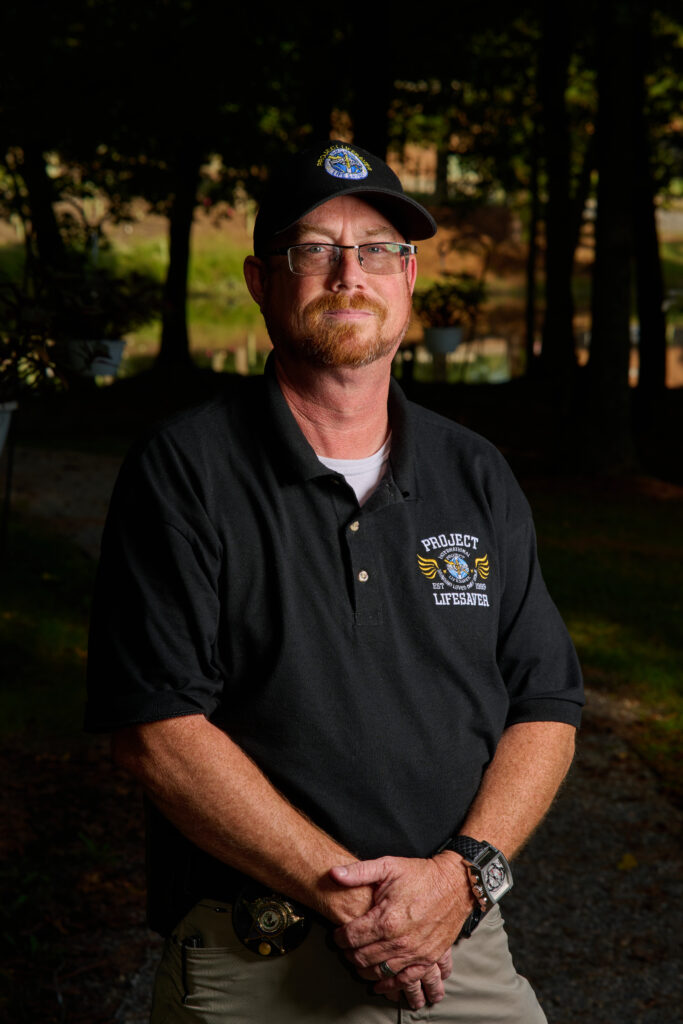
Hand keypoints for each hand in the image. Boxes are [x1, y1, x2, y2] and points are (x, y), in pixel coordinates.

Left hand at [330, 854, 473, 1005]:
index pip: (351, 937)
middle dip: (349, 954)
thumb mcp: (388, 866)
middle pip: (362, 957)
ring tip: (358, 961)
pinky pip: (404, 981)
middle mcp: (399, 941)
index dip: (339, 937)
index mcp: (386, 919)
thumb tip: (334, 873)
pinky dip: (389, 985)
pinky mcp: (427, 959)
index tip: (337, 934)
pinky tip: (380, 983)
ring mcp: (414, 953)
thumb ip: (359, 872)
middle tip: (346, 947)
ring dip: (364, 969)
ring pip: (380, 972)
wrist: (454, 884)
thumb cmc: (420, 874)